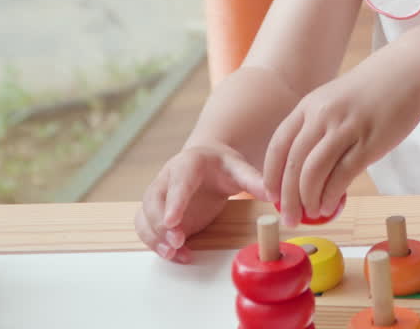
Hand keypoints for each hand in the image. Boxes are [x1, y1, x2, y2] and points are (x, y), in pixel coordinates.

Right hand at [135, 143, 266, 262]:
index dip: (174, 201)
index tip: (173, 221)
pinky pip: (146, 228)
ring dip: (155, 237)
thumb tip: (274, 195)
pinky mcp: (157, 213)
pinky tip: (175, 254)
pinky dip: (155, 243)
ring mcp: (158, 196)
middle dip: (162, 225)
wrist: (207, 164)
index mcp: (187, 164)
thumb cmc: (222, 166)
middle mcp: (166, 179)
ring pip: (145, 217)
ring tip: (174, 253)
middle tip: (178, 242)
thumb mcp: (239, 169)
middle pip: (154, 202)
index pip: (178, 182)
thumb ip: (254, 180)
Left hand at [263, 53, 419, 226]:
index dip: (272, 175)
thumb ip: (319, 127)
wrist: (407, 71)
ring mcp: (346, 128)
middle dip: (287, 197)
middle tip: (289, 219)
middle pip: (294, 164)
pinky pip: (343, 174)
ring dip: (308, 199)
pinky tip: (331, 206)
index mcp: (309, 106)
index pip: (279, 146)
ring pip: (314, 172)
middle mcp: (323, 116)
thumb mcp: (334, 100)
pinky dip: (332, 194)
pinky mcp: (370, 141)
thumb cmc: (371, 90)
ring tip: (312, 214)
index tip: (272, 197)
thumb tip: (306, 169)